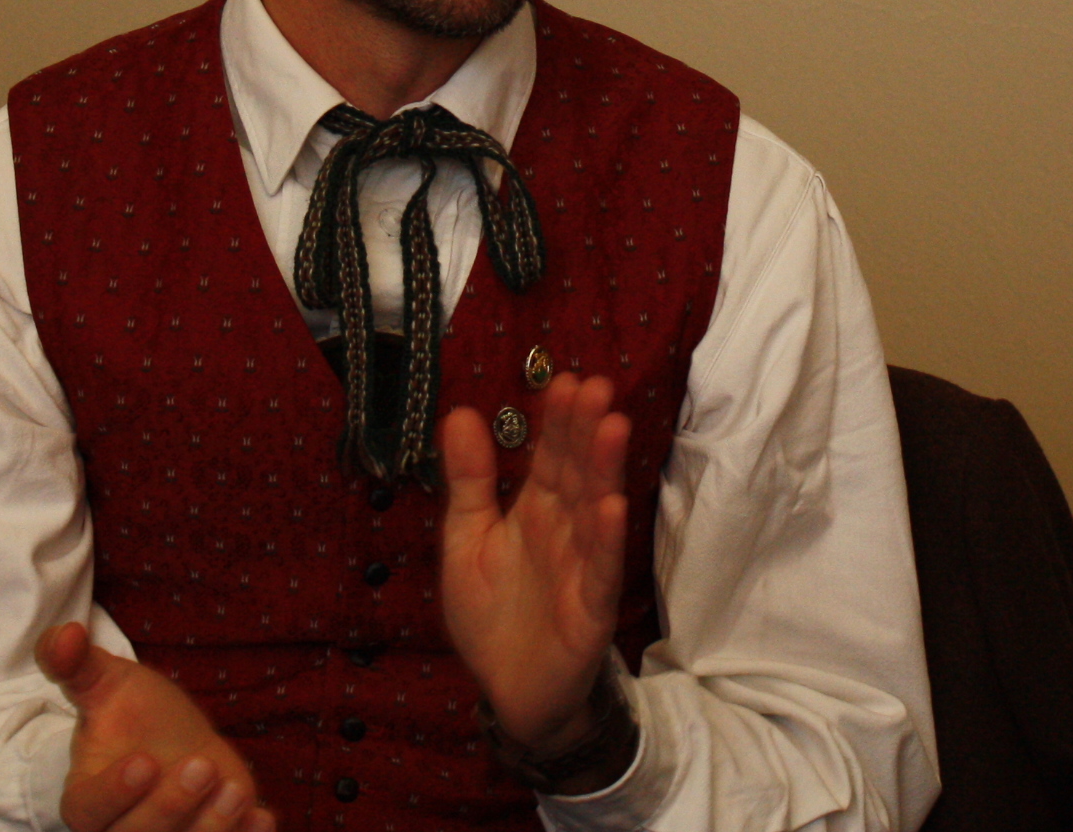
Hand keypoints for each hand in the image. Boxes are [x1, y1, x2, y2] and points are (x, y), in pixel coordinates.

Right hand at [36, 620, 275, 831]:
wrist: (175, 739)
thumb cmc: (133, 712)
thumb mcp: (106, 682)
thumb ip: (78, 664)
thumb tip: (66, 634)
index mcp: (85, 797)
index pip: (88, 810)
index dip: (114, 793)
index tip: (145, 762)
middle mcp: (118, 831)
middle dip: (169, 808)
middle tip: (200, 766)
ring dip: (210, 830)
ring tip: (233, 791)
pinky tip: (261, 817)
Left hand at [438, 372, 628, 755]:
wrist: (506, 693)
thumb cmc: (491, 615)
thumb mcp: (466, 540)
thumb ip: (468, 481)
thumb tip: (460, 412)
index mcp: (535, 512)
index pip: (551, 457)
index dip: (557, 421)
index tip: (564, 380)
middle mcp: (564, 531)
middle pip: (577, 474)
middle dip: (585, 431)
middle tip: (595, 385)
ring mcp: (581, 568)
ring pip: (594, 512)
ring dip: (604, 471)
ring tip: (613, 426)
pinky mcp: (589, 610)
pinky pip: (599, 571)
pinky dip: (605, 541)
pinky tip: (610, 507)